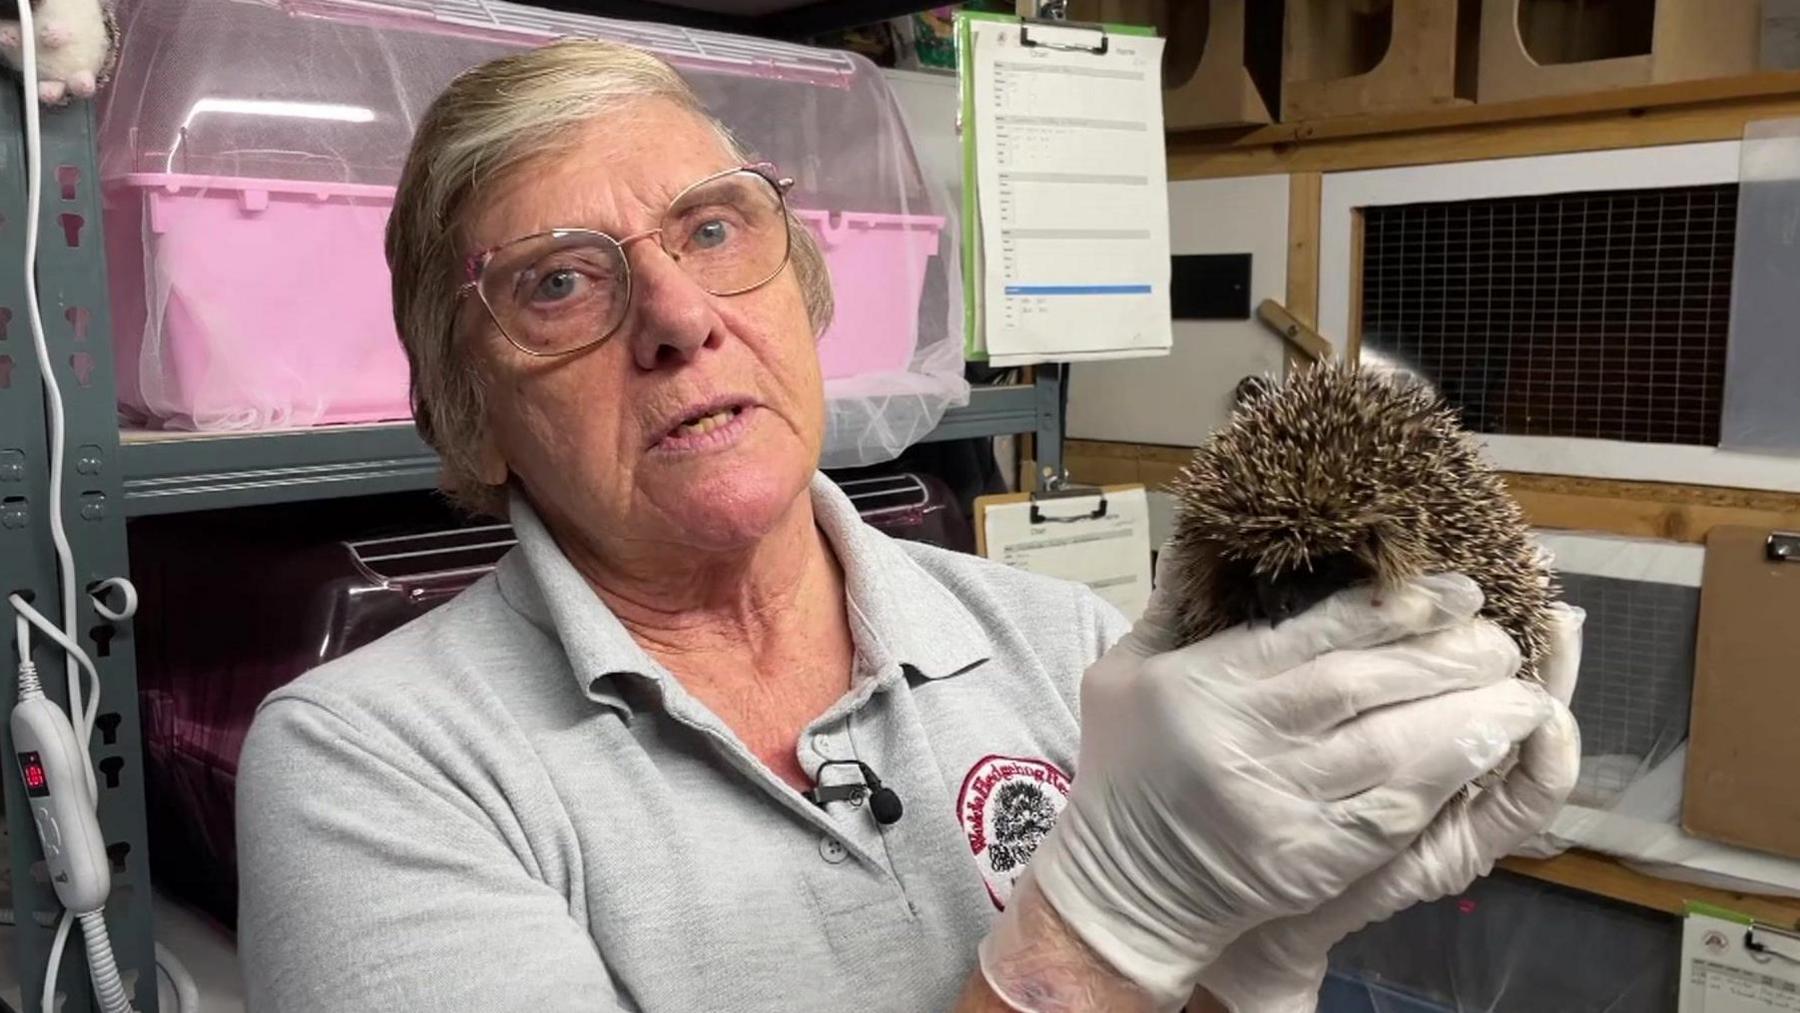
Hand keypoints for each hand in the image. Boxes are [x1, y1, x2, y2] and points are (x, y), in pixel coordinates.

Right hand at [989, 550, 1555, 1009]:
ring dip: (1469, 720)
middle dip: (1448, 657)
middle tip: (1502, 639)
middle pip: (1371, 685)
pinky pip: (1393, 813)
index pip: (1322, 633)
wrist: (1119, 884)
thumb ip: (1173, 604)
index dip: (1400, 607)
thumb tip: (1206, 533)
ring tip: (1521, 694)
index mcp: (1211, 683)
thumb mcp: (1124, 670)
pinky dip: (1448, 781)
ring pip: (1396, 750)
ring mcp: (1284, 803)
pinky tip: (1489, 756)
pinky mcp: (1311, 859)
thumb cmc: (1123, 767)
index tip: (1458, 590)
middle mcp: (1250, 739)